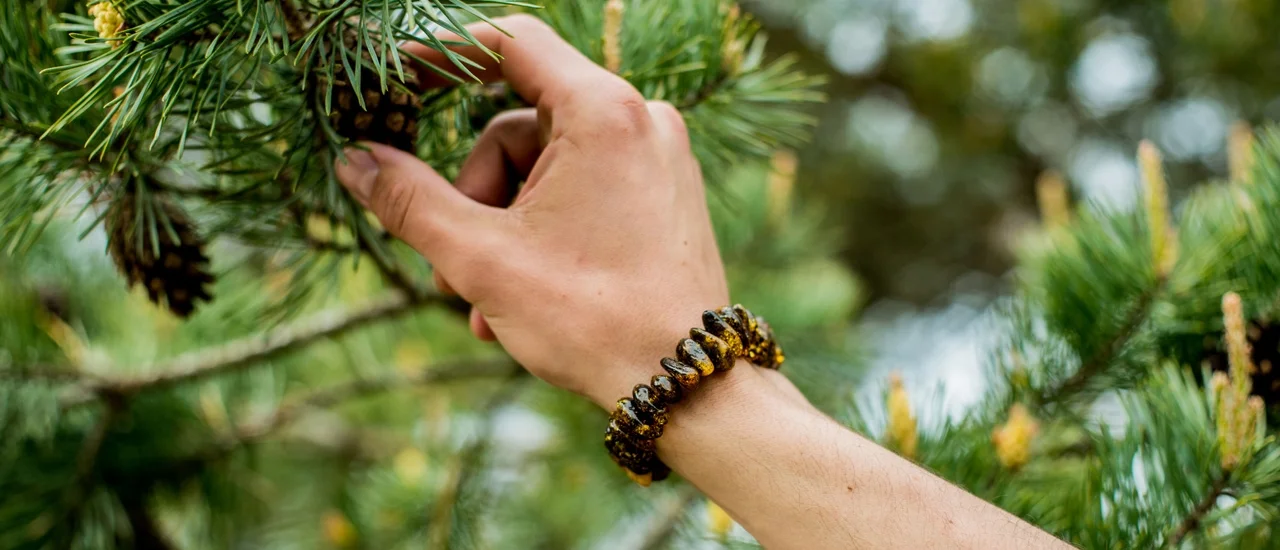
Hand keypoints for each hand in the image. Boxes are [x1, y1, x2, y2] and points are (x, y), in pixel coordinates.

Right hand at [335, 15, 728, 407]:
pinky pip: (583, 192)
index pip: (510, 41)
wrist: (687, 384)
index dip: (443, 52)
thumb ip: (408, 199)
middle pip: (518, 127)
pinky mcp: (665, 195)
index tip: (396, 78)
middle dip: (474, 197)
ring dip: (502, 230)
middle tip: (451, 268)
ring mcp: (659, 158)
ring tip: (486, 303)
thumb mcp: (481, 257)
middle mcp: (641, 120)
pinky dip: (544, 234)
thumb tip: (353, 161)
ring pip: (546, 170)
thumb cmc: (592, 318)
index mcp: (603, 112)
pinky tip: (520, 299)